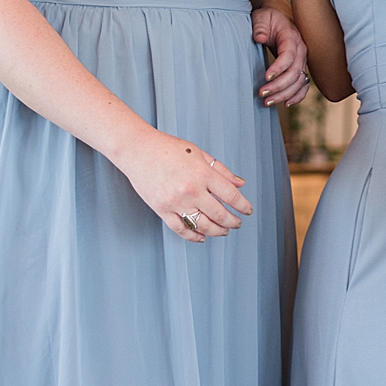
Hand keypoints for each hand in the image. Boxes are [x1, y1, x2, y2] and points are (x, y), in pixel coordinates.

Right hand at [112, 126, 253, 242]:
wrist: (138, 150)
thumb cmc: (168, 148)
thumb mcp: (200, 154)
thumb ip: (222, 170)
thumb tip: (240, 183)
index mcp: (203, 174)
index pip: (231, 196)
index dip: (243, 206)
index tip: (247, 210)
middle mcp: (191, 190)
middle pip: (219, 214)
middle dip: (233, 222)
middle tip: (237, 223)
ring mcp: (176, 202)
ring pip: (202, 225)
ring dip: (217, 231)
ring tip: (224, 231)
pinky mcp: (162, 210)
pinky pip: (181, 229)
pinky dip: (193, 236)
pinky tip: (202, 236)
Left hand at [253, 5, 308, 105]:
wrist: (276, 17)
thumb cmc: (267, 18)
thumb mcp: (261, 17)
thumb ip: (260, 27)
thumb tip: (259, 38)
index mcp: (292, 37)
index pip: (289, 55)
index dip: (279, 68)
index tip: (266, 77)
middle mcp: (301, 50)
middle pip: (295, 72)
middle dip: (279, 86)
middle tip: (262, 94)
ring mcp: (302, 60)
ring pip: (299, 81)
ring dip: (285, 94)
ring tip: (267, 102)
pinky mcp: (299, 67)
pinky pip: (303, 85)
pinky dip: (298, 96)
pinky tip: (286, 104)